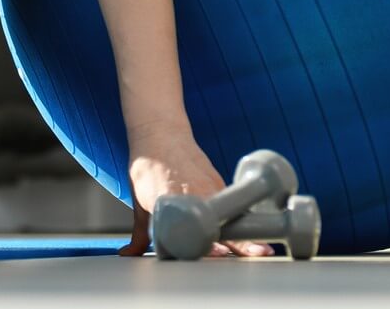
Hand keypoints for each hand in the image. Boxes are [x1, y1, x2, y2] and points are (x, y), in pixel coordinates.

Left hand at [117, 129, 273, 257]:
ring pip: (232, 216)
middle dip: (240, 245)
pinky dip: (239, 217)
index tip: (220, 257)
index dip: (211, 249)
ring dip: (245, 234)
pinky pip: (231, 204)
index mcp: (176, 207)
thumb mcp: (139, 204)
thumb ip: (140, 234)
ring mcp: (213, 189)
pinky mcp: (219, 183)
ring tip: (260, 249)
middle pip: (223, 227)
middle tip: (256, 254)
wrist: (160, 134)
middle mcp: (199, 198)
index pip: (197, 235)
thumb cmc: (148, 167)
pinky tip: (249, 230)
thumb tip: (129, 254)